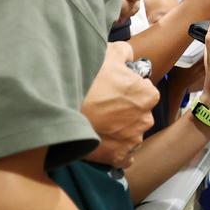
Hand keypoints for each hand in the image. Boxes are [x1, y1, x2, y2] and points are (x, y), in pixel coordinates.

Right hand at [81, 42, 158, 167]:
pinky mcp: (119, 157)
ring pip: (132, 134)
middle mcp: (146, 119)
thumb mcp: (108, 54)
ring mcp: (132, 140)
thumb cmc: (87, 81)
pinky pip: (125, 155)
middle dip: (127, 111)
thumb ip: (125, 52)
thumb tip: (128, 55)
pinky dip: (117, 150)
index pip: (147, 92)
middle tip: (105, 107)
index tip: (116, 90)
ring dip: (121, 130)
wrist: (62, 109)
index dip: (131, 90)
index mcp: (147, 95)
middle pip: (140, 114)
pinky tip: (103, 141)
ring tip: (100, 123)